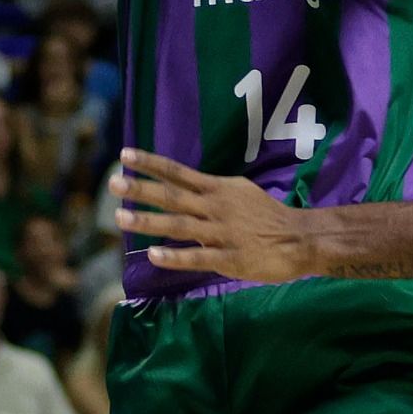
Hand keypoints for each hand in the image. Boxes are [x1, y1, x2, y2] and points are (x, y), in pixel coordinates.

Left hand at [111, 150, 312, 282]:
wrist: (299, 238)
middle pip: (173, 195)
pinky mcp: (229, 258)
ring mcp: (221, 233)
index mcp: (218, 189)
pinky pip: (197, 258)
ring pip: (179, 225)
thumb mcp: (239, 191)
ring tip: (120, 217)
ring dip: (148, 221)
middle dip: (141, 189)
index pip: (178, 173)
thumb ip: (210, 189)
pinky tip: (153, 256)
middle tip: (113, 182)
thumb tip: (181, 182)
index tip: (125, 155)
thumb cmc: (266, 215)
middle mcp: (216, 207)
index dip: (151, 164)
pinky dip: (175, 256)